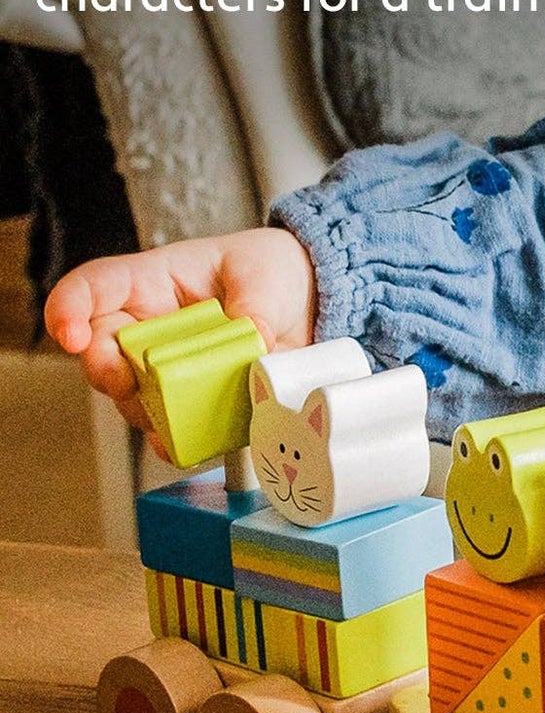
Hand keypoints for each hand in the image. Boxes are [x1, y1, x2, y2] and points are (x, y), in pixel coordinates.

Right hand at [43, 229, 317, 438]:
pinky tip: (187, 442)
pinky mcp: (191, 399)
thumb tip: (252, 344)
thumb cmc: (270, 270)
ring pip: (131, 397)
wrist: (307, 298)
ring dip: (147, 409)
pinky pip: (170, 426)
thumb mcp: (265, 273)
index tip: (70, 335)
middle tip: (126, 382)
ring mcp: (165, 367)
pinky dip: (175, 438)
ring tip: (179, 411)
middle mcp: (148, 327)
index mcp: (154, 281)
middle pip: (100, 352)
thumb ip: (255, 307)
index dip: (68, 309)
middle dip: (105, 372)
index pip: (94, 287)